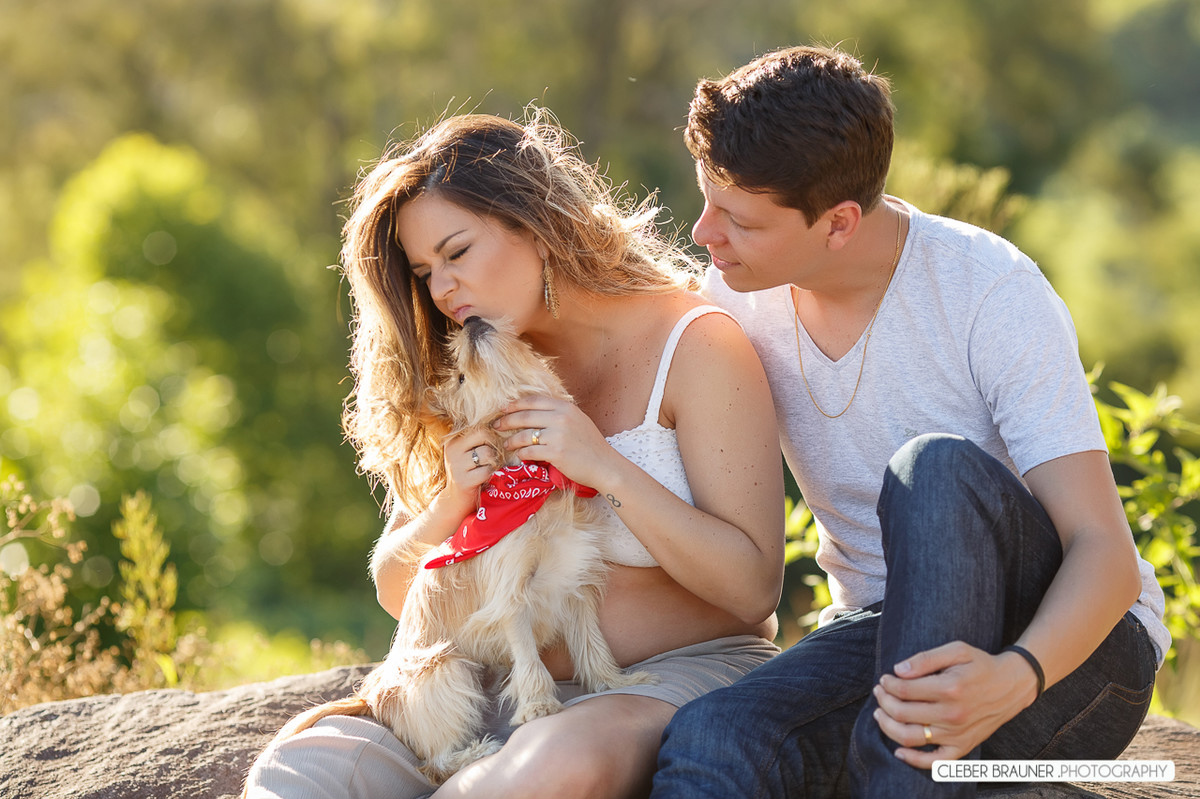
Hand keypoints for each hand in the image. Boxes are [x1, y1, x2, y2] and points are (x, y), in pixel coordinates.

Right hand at [443, 430, 499, 501]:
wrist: (456, 500)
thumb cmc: (468, 471)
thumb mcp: (468, 452)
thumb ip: (477, 438)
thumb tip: (501, 424)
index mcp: (453, 439)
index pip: (479, 425)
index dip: (492, 433)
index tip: (495, 443)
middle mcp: (452, 449)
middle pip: (484, 434)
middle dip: (494, 444)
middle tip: (494, 455)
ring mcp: (456, 465)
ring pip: (487, 452)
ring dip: (494, 460)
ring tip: (490, 466)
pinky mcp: (463, 480)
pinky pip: (487, 470)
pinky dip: (491, 473)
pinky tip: (487, 476)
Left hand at [492, 394, 615, 488]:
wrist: (605, 465)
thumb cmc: (591, 445)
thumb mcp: (578, 421)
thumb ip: (559, 414)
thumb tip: (535, 411)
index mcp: (566, 407)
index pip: (534, 400)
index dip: (515, 404)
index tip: (504, 409)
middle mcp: (561, 418)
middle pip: (525, 416)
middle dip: (507, 420)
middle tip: (496, 426)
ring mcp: (558, 435)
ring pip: (524, 435)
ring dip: (511, 440)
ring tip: (506, 444)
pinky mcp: (555, 453)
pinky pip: (529, 451)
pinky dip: (521, 453)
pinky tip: (518, 455)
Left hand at [872, 641, 1039, 768]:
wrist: (1011, 686)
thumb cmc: (981, 665)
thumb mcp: (956, 650)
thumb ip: (925, 658)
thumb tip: (898, 670)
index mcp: (950, 688)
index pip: (904, 690)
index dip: (888, 684)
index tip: (884, 679)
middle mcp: (952, 714)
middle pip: (902, 713)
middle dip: (883, 701)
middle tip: (879, 692)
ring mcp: (957, 733)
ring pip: (910, 737)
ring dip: (888, 726)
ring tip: (880, 714)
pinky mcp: (963, 746)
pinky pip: (935, 762)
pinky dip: (914, 760)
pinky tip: (899, 751)